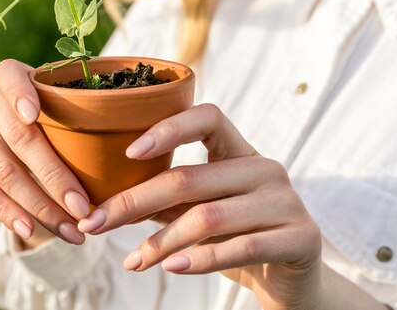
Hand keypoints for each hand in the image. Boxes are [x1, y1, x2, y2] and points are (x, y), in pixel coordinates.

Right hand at [0, 59, 89, 245]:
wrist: (12, 130)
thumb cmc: (53, 116)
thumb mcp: (63, 106)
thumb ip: (77, 116)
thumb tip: (119, 155)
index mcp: (10, 74)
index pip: (10, 76)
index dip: (21, 94)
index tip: (33, 115)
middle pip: (18, 137)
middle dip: (54, 177)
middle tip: (82, 207)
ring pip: (3, 171)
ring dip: (39, 206)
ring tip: (70, 230)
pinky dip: (9, 213)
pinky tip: (30, 229)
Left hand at [77, 103, 323, 309]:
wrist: (291, 278)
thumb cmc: (236, 237)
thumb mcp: (199, 212)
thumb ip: (166, 202)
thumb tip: (106, 203)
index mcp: (240, 152)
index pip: (208, 118)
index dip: (168, 129)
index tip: (128, 154)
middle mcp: (265, 168)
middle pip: (190, 177)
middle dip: (135, 202)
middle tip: (95, 223)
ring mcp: (286, 201)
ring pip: (209, 216)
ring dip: (161, 242)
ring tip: (132, 261)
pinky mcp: (301, 237)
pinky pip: (242, 248)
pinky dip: (201, 260)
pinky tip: (172, 268)